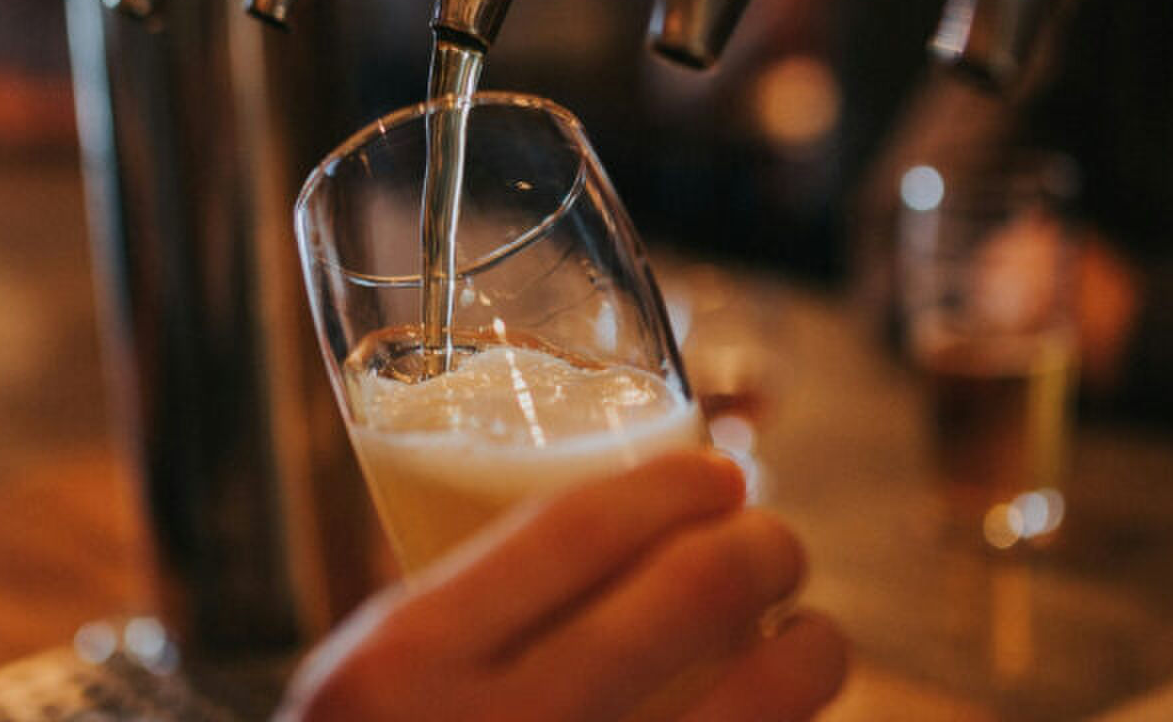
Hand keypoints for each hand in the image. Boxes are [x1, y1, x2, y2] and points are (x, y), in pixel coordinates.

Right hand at [278, 451, 846, 721]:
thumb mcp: (359, 680)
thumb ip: (453, 615)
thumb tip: (603, 531)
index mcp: (407, 662)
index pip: (577, 528)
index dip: (672, 487)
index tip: (716, 475)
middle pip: (689, 595)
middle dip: (763, 549)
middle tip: (774, 544)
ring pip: (759, 704)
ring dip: (813, 654)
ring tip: (811, 637)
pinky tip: (783, 719)